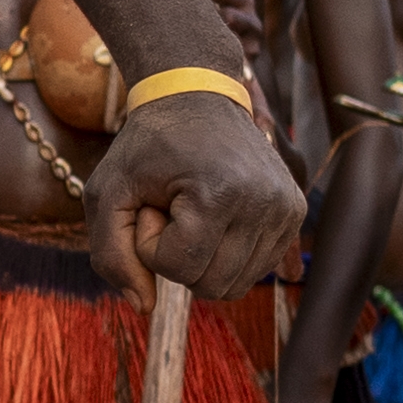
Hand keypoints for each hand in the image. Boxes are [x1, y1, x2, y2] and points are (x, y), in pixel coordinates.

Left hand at [87, 86, 302, 305]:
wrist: (196, 94)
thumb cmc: (146, 145)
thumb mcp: (107, 192)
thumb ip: (111, 256)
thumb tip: (145, 308)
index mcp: (220, 193)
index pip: (178, 268)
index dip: (150, 243)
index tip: (152, 202)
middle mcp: (265, 202)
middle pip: (212, 285)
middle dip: (178, 255)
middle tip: (172, 207)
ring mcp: (287, 208)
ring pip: (236, 285)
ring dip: (203, 256)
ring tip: (193, 209)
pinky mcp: (295, 212)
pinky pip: (257, 269)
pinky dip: (228, 254)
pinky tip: (217, 217)